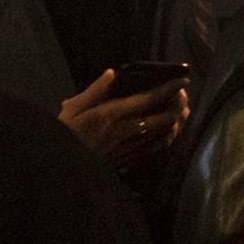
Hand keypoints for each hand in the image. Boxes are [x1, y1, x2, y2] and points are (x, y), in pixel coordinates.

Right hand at [59, 67, 191, 172]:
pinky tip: (169, 133)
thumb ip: (94, 91)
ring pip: (160, 134)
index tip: (182, 80)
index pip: (146, 100)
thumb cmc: (63, 135)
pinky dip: (164, 139)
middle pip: (160, 118)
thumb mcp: (72, 110)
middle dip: (177, 106)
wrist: (59, 169)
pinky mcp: (126, 159)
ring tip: (183, 111)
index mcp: (109, 114)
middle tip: (184, 96)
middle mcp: (122, 131)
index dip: (167, 89)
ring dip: (175, 122)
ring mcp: (126, 147)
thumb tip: (111, 74)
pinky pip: (153, 148)